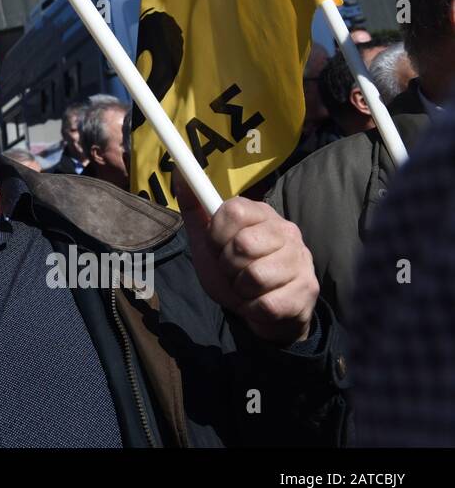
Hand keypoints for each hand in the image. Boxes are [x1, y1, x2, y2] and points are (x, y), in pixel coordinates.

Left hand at [175, 180, 317, 346]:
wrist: (263, 312)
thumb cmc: (234, 271)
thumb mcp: (208, 241)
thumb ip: (194, 209)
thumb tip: (179, 175)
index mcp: (260, 213)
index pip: (232, 211)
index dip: (216, 234)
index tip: (217, 246)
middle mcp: (286, 231)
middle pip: (242, 245)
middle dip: (228, 265)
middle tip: (234, 270)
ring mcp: (301, 259)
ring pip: (255, 276)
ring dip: (241, 289)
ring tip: (248, 287)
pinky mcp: (307, 289)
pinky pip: (267, 303)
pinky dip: (254, 308)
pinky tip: (260, 303)